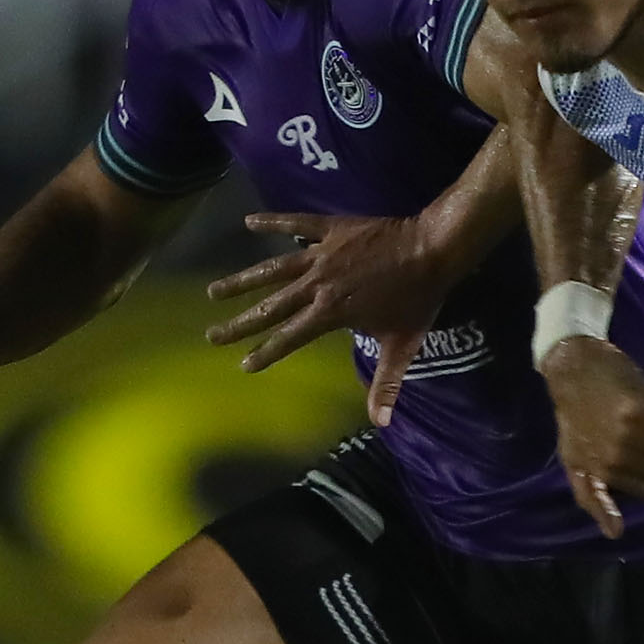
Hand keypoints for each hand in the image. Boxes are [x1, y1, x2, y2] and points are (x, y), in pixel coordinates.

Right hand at [205, 211, 462, 425]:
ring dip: (242, 279)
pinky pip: (295, 223)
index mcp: (331, 313)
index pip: (290, 338)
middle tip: (212, 334)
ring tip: (214, 290)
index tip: (243, 365)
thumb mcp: (402, 344)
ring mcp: (321, 254)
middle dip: (240, 323)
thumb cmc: (417, 299)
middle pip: (271, 307)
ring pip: (273, 268)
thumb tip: (381, 422)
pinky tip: (249, 221)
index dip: (266, 353)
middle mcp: (318, 284)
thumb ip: (386, 382)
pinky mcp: (331, 229)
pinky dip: (272, 221)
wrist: (431, 249)